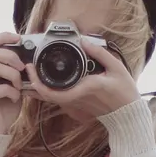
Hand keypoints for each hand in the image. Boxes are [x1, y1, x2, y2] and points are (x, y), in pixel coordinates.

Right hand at [0, 32, 27, 134]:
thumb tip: (29, 59)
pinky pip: (0, 87)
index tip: (19, 38)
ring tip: (19, 85)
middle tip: (22, 66)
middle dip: (11, 55)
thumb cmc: (3, 107)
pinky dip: (12, 91)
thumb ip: (14, 71)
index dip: (3, 37)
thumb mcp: (11, 84)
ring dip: (13, 74)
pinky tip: (15, 98)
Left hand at [23, 41, 138, 119]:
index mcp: (85, 88)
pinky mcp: (76, 109)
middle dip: (33, 83)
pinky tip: (45, 83)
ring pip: (51, 100)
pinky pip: (58, 101)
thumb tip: (85, 41)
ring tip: (33, 74)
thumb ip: (100, 53)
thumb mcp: (116, 68)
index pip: (54, 91)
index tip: (31, 68)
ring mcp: (75, 106)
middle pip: (47, 96)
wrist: (127, 115)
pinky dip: (49, 93)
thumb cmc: (124, 92)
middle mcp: (77, 99)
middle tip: (28, 68)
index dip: (38, 82)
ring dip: (39, 89)